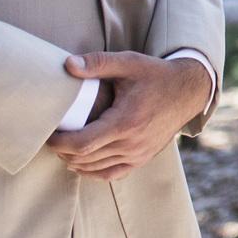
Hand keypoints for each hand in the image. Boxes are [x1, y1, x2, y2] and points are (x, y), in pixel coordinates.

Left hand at [44, 52, 213, 181]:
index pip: (82, 144)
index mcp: (126, 121)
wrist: (188, 91)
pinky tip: (81, 164)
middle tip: (51, 138)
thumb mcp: (129, 63)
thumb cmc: (156, 75)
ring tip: (62, 148)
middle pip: (85, 159)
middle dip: (63, 151)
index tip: (48, 133)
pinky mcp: (142, 158)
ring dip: (74, 162)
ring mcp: (138, 154)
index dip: (60, 143)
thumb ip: (98, 63)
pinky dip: (93, 172)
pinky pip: (112, 174)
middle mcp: (132, 143)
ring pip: (96, 169)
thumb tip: (68, 65)